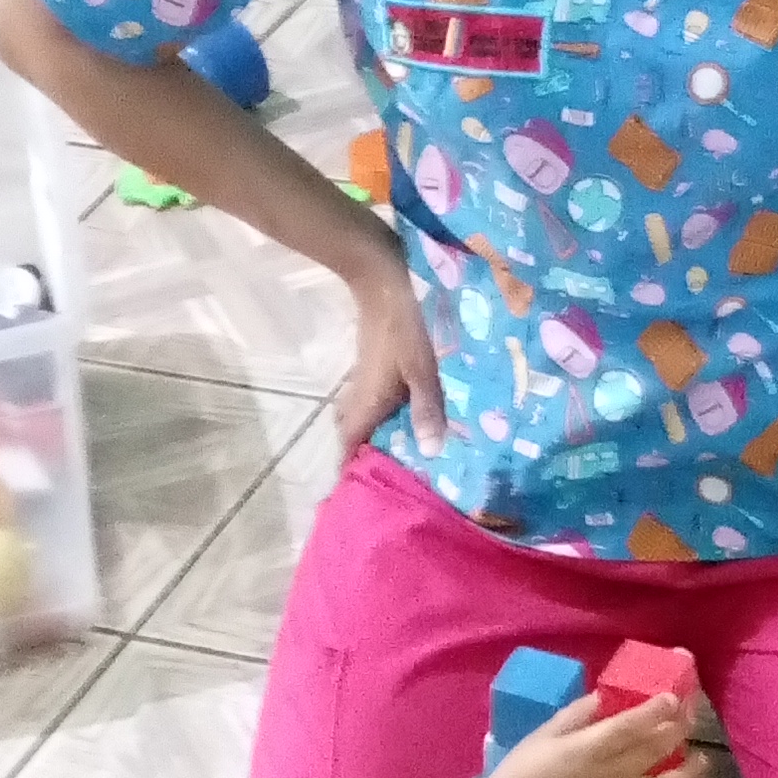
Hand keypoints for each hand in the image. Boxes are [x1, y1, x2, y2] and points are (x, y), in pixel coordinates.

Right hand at [333, 254, 446, 461]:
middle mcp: (359, 396)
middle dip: (367, 460)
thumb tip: (429, 452)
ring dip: (377, 438)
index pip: (348, 447)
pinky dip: (386, 418)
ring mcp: (363, 381)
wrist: (381, 280)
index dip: (351, 472)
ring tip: (405, 458)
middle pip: (354, 437)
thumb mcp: (422, 368)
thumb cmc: (403, 325)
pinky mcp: (373, 369)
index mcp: (366, 403)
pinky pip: (374, 403)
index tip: (364, 497)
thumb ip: (426, 408)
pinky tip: (412, 420)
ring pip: (363, 419)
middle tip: (393, 480)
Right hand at [471, 693, 698, 777]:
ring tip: (701, 762)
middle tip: (690, 718)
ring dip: (690, 773)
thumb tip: (604, 699)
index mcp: (593, 748)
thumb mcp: (543, 736)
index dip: (659, 709)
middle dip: (679, 731)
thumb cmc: (520, 776)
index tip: (673, 698)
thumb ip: (576, 716)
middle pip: (658, 749)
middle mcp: (615, 775)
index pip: (636, 724)